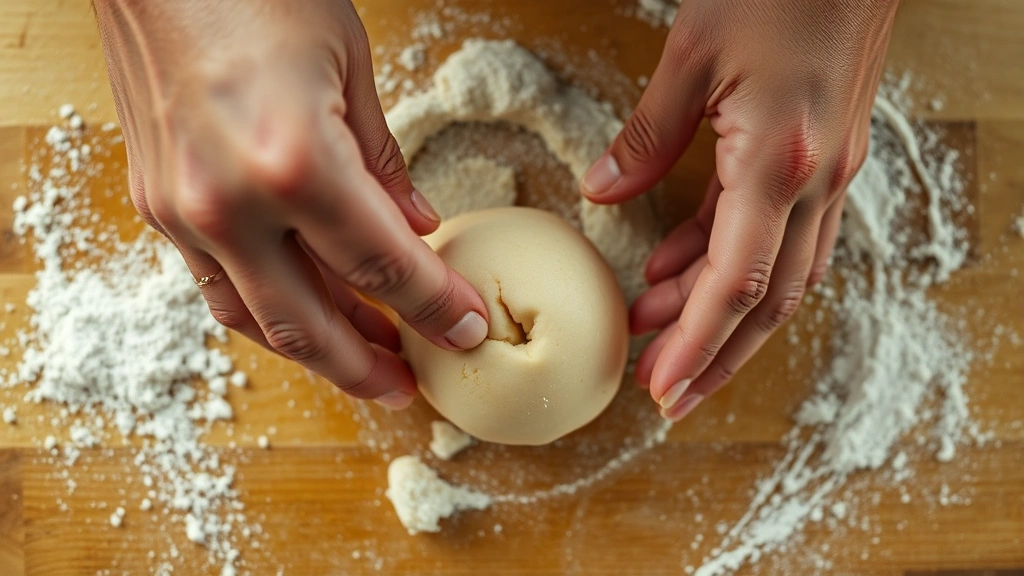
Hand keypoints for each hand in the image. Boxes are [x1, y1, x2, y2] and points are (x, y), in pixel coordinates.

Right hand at [95, 0, 488, 408]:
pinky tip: (304, 313)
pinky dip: (266, 312)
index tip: (466, 330)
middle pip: (313, 323)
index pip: (384, 269)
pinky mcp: (155, 203)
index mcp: (295, 164)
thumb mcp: (350, 67)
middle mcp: (230, 204)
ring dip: (314, 353)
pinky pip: (217, 285)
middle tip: (407, 387)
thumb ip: (383, 164)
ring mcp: (183, 210)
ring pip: (256, 320)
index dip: (434, 309)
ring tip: (363, 363)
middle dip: (368, 367)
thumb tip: (416, 227)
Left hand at [581, 0, 898, 419]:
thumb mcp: (693, 55)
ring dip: (721, 314)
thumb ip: (646, 135)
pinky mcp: (826, 159)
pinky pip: (780, 234)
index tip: (662, 386)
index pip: (735, 284)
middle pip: (767, 303)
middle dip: (715, 356)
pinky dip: (732, 261)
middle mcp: (815, 183)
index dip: (696, 344)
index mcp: (779, 164)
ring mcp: (828, 174)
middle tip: (663, 391)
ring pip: (779, 277)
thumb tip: (604, 192)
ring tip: (657, 331)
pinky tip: (682, 267)